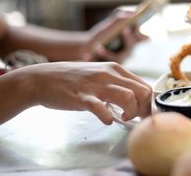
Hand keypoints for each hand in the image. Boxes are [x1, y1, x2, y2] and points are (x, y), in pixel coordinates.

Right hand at [25, 62, 151, 122]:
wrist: (43, 78)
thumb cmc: (74, 79)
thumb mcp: (100, 75)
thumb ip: (117, 83)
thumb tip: (135, 98)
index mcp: (116, 69)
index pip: (145, 85)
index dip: (147, 103)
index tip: (141, 113)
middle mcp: (109, 74)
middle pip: (142, 92)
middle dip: (143, 109)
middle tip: (134, 118)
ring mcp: (96, 84)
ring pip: (128, 97)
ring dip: (130, 113)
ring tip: (122, 118)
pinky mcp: (82, 96)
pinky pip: (100, 107)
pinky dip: (107, 117)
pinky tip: (106, 120)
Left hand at [82, 10, 146, 62]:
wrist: (88, 47)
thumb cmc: (103, 34)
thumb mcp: (110, 24)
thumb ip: (120, 18)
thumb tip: (132, 13)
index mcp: (132, 40)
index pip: (144, 38)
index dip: (142, 34)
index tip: (136, 26)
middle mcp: (128, 51)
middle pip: (131, 47)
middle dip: (128, 38)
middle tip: (124, 28)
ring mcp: (118, 61)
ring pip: (117, 58)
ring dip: (107, 53)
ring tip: (98, 46)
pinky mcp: (108, 69)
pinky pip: (102, 65)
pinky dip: (93, 59)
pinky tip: (86, 56)